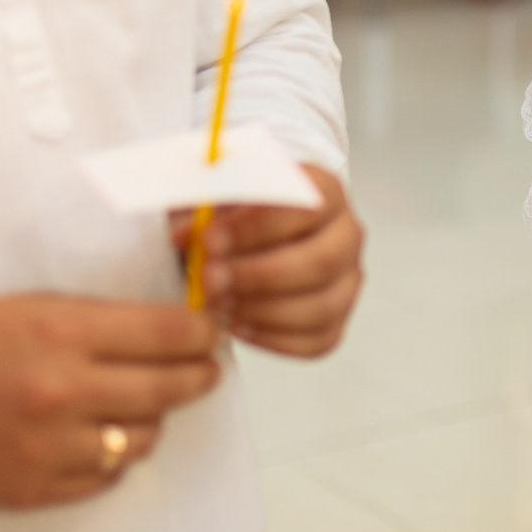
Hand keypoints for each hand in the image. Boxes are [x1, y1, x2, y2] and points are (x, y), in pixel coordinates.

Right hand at [0, 294, 221, 507]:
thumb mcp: (35, 309)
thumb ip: (103, 319)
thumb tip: (175, 326)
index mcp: (63, 333)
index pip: (166, 331)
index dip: (201, 332)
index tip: (211, 332)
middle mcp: (64, 391)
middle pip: (168, 387)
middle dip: (199, 375)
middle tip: (207, 370)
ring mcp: (53, 445)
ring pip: (145, 437)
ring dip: (152, 419)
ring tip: (141, 404)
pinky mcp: (40, 488)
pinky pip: (109, 475)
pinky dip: (114, 456)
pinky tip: (101, 436)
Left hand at [176, 165, 364, 357]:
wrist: (247, 236)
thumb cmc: (233, 213)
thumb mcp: (215, 195)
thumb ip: (201, 207)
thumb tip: (184, 237)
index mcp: (325, 191)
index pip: (307, 207)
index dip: (257, 227)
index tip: (210, 240)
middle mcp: (346, 235)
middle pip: (322, 262)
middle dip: (260, 276)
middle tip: (210, 280)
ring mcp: (347, 281)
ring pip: (321, 307)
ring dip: (262, 310)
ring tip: (218, 305)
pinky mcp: (337, 320)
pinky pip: (316, 341)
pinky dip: (272, 338)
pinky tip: (235, 325)